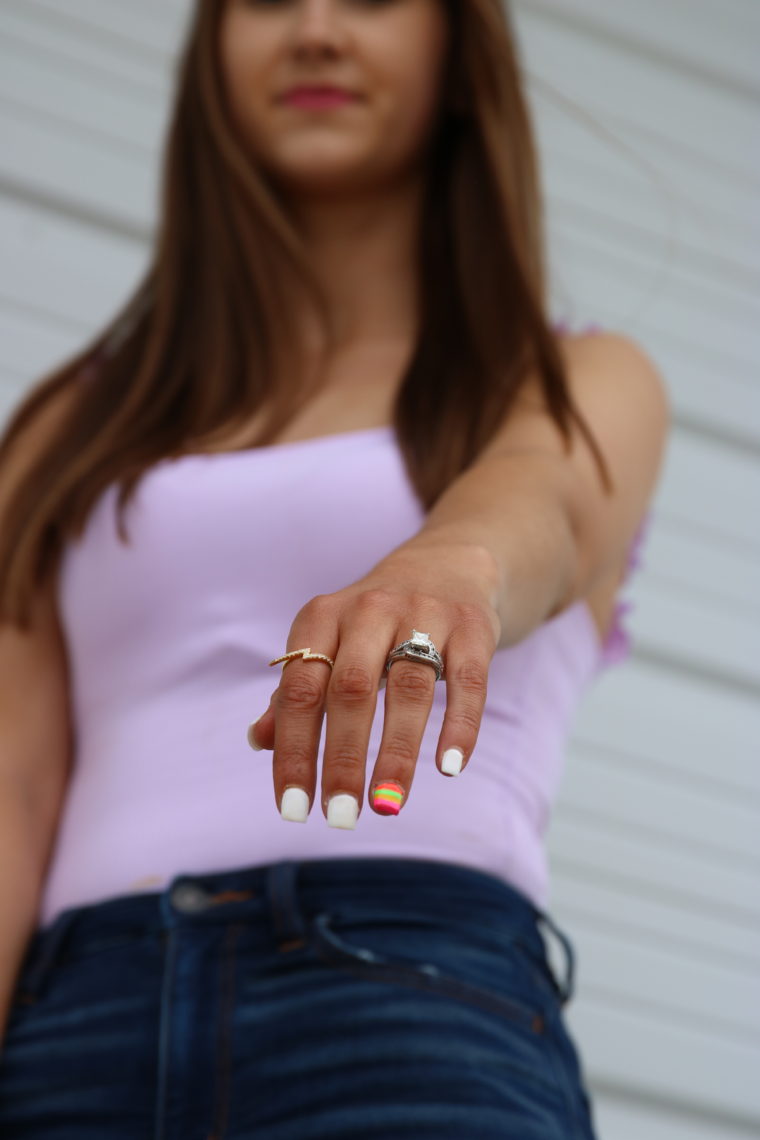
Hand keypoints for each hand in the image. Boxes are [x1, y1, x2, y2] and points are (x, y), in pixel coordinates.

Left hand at [247, 540, 501, 827]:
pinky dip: (459, 726)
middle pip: (350, 690)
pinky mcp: (472, 627)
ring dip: (397, 753)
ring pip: (408, 688)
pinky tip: (448, 769)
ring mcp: (424, 615)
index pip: (300, 691)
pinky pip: (468, 681)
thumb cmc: (374, 624)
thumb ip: (296, 693)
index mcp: (322, 618)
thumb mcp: (328, 644)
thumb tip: (257, 742)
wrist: (448, 566)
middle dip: (343, 758)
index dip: (294, 751)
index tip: (292, 808)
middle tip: (340, 817)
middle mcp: (369, 610)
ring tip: (387, 806)